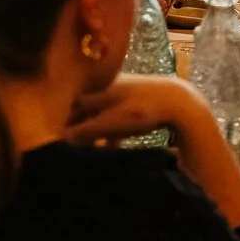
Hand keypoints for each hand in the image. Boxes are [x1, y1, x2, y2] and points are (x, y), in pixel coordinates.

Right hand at [63, 74, 207, 146]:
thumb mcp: (111, 124)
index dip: (66, 120)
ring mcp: (126, 96)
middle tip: (72, 146)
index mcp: (101, 90)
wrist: (180, 103)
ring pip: (104, 115)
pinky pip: (119, 120)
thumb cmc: (141, 111)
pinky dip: (113, 133)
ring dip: (96, 133)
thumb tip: (60, 138)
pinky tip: (113, 148)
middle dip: (80, 127)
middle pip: (89, 109)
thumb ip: (86, 131)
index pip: (75, 104)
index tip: (59, 138)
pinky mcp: (139, 105)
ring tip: (91, 151)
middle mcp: (111, 89)